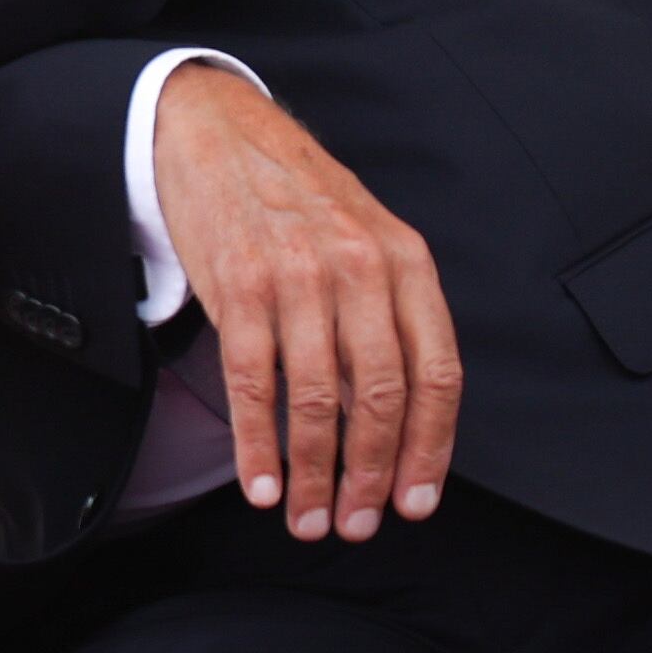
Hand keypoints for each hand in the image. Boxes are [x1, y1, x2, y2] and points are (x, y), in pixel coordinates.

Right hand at [152, 62, 460, 542]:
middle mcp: (358, 269)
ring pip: (315, 400)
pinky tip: (260, 481)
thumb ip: (387, 312)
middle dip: (372, 475)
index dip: (432, 449)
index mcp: (405, 261)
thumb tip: (394, 413)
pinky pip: (251, 382)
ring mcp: (295, 277)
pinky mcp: (235, 286)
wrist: (214, 128)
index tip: (418, 502)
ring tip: (306, 518)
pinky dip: (256, 443)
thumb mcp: (365, 236)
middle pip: (379, 396)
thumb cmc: (294, 193)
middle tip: (358, 524)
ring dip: (313, 474)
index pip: (437, 374)